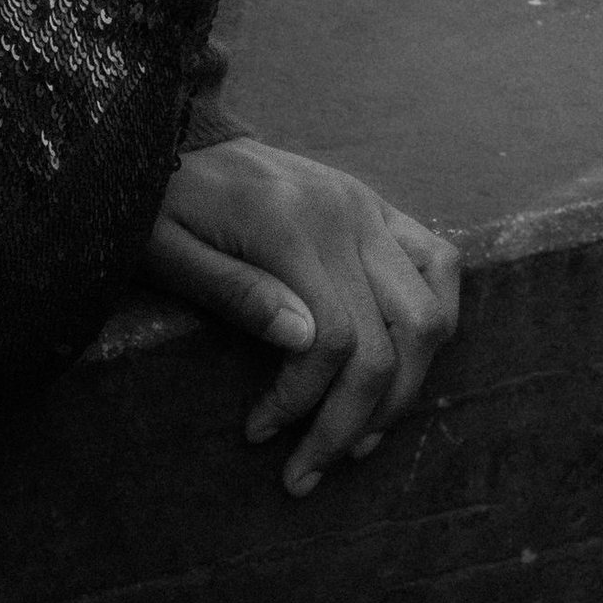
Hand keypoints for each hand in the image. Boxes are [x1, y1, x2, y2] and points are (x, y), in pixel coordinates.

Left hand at [145, 138, 461, 494]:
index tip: (262, 434)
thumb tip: (303, 343)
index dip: (306, 402)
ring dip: (405, 389)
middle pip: (391, 340)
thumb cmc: (161, 202)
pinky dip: (436, 322)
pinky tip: (400, 367)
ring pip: (430, 315)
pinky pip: (440, 263)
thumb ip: (235, 292)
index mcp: (285, 225)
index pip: (333, 339)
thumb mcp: (169, 249)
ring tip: (359, 435)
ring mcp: (367, 207)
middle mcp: (342, 214)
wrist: (175, 136)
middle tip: (310, 467)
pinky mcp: (377, 206)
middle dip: (355, 421)